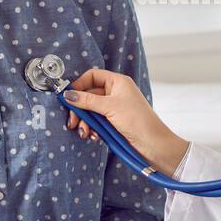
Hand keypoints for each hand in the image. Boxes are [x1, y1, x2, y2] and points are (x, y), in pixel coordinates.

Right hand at [63, 68, 188, 175]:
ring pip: (91, 111)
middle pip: (89, 95)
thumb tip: (68, 95)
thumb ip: (87, 100)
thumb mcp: (109, 107)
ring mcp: (114, 107)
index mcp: (118, 82)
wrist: (153, 144)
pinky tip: (93, 136)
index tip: (67, 97)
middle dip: (79, 109)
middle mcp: (115, 92)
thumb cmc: (136, 120)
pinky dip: (92, 128)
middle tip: (72, 122)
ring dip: (85, 122)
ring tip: (84, 133)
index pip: (92, 76)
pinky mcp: (114, 122)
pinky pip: (96, 122)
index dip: (79, 84)